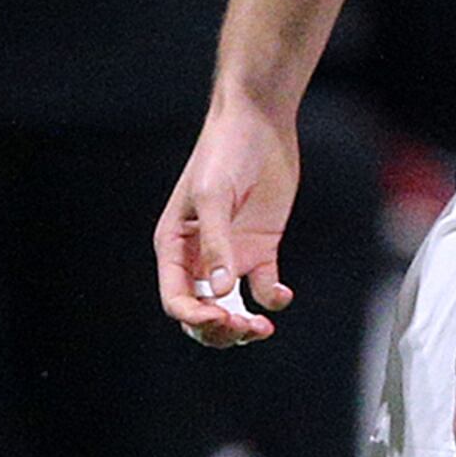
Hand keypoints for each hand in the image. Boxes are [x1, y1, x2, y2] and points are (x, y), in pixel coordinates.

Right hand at [157, 101, 298, 343]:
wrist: (259, 126)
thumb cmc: (224, 154)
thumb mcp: (214, 197)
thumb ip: (216, 244)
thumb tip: (219, 292)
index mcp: (174, 247)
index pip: (176, 299)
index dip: (194, 318)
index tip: (221, 318)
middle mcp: (200, 257)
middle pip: (201, 312)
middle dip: (218, 330)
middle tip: (244, 328)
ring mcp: (231, 256)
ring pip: (230, 307)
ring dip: (243, 324)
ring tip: (262, 328)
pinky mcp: (261, 249)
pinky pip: (262, 287)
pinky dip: (271, 300)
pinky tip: (280, 295)